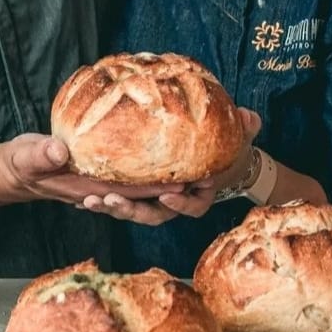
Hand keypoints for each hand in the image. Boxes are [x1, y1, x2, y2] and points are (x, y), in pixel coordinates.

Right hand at [0, 134, 187, 205]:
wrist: (14, 170)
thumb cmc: (20, 164)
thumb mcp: (26, 156)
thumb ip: (41, 154)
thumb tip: (61, 151)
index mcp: (88, 189)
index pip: (130, 193)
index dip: (157, 190)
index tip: (182, 182)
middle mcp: (101, 192)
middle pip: (145, 203)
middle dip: (172, 196)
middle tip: (198, 180)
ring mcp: (103, 186)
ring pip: (142, 195)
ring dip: (165, 190)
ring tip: (189, 176)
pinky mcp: (102, 176)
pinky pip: (132, 181)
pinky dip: (150, 176)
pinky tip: (163, 161)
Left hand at [79, 108, 262, 225]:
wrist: (215, 158)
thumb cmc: (225, 149)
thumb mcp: (237, 137)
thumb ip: (244, 128)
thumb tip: (250, 117)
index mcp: (198, 193)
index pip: (191, 206)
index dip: (180, 205)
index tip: (167, 196)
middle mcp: (174, 201)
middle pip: (153, 214)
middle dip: (131, 210)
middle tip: (111, 199)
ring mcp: (154, 199)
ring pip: (132, 211)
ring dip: (111, 207)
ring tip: (90, 199)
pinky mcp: (138, 192)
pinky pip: (120, 200)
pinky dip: (103, 200)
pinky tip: (81, 196)